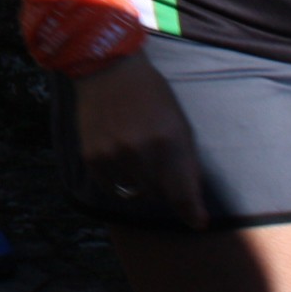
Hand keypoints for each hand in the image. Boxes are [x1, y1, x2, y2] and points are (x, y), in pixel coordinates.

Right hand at [70, 50, 207, 227]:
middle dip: (165, 187)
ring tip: (137, 158)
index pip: (183, 193)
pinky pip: (111, 187)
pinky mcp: (92, 158)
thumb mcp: (178, 123)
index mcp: (169, 142)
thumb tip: (191, 201)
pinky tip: (120, 158)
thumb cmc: (151, 94)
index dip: (192, 213)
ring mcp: (113, 156)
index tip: (198, 222)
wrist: (106, 69)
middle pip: (160, 195)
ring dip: (141, 183)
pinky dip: (119, 179)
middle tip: (159, 165)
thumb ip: (185, 161)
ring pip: (135, 193)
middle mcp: (141, 153)